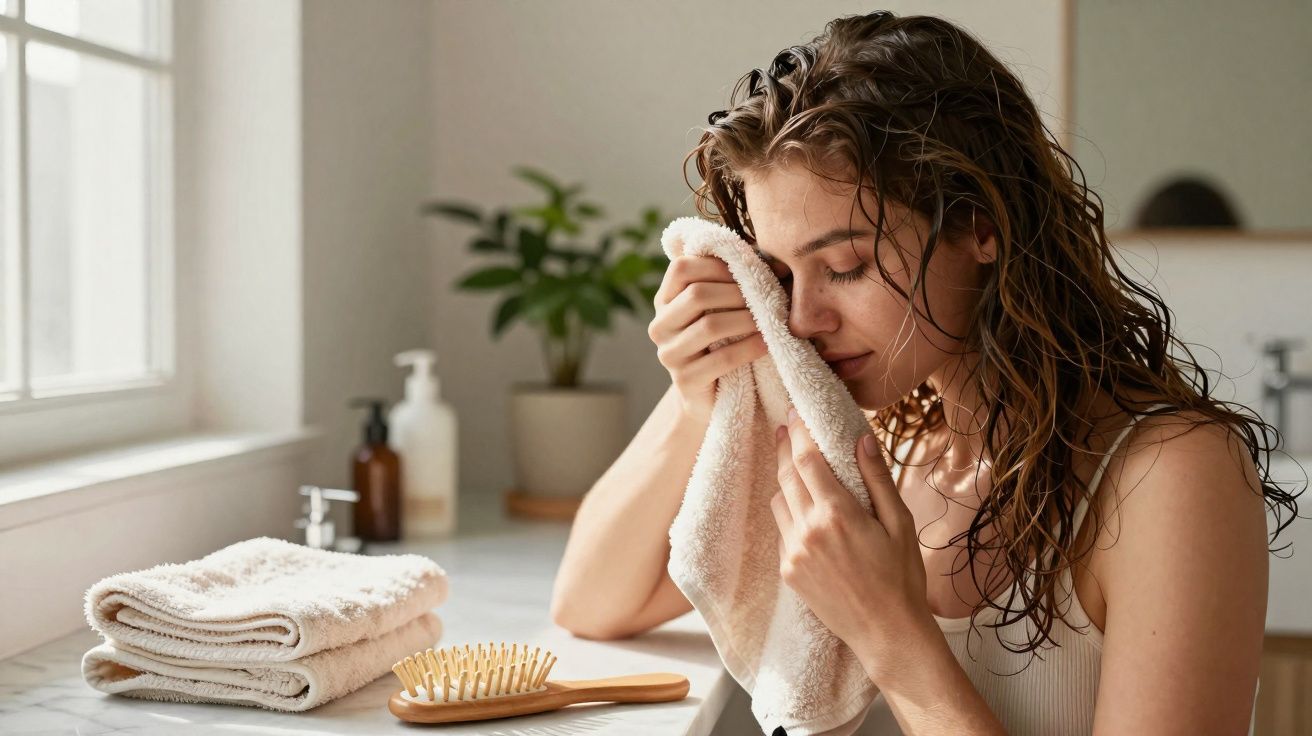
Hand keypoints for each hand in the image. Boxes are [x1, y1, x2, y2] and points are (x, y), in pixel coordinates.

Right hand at [648, 255, 767, 424]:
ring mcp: (669, 354)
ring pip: (709, 325)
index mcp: (664, 301)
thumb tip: (778, 263)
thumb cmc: (720, 343)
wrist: (708, 395)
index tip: (748, 272)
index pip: (681, 268)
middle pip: (696, 294)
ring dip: (746, 319)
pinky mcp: (685, 381)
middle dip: (737, 293)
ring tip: (770, 319)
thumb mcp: (720, 310)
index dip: (717, 265)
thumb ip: (734, 283)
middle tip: (767, 296)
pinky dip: (749, 348)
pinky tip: (766, 344)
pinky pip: (721, 358)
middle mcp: (660, 325)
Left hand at [771, 407, 932, 675]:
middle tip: (786, 428)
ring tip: (795, 466)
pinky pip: (782, 530)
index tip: (796, 414)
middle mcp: (808, 530)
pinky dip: (789, 513)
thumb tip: (861, 439)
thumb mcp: (900, 523)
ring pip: (779, 501)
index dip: (799, 433)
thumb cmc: (901, 578)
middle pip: (786, 475)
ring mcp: (794, 552)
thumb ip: (877, 478)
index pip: (807, 460)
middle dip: (785, 448)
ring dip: (785, 480)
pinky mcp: (788, 571)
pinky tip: (803, 509)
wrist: (886, 633)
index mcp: (838, 514)